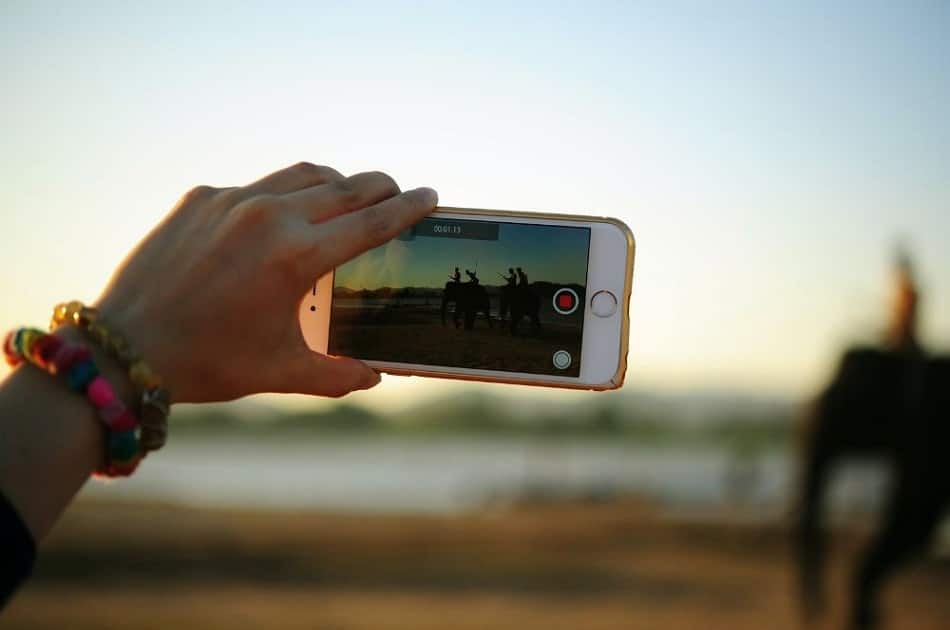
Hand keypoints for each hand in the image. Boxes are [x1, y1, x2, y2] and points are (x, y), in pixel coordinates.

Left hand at [94, 163, 436, 402]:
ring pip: (303, 174)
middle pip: (345, 186)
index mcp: (296, 257)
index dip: (408, 208)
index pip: (372, 222)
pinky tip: (283, 216)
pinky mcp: (200, 197)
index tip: (431, 196)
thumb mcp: (281, 372)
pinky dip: (284, 195)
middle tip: (397, 193)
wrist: (125, 348)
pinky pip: (257, 186)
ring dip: (336, 182)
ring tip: (349, 195)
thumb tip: (375, 376)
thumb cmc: (208, 363)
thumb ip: (338, 374)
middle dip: (380, 187)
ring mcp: (231, 200)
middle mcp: (268, 216)